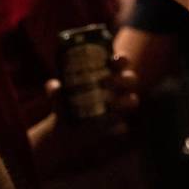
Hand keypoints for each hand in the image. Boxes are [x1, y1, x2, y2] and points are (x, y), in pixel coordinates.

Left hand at [29, 57, 138, 176]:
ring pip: (133, 101)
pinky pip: (124, 126)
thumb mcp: (59, 95)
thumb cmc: (67, 102)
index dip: (122, 59)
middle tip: (105, 82)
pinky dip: (120, 126)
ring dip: (124, 101)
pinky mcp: (118, 125)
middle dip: (122, 79)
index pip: (123, 62)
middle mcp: (121, 88)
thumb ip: (55, 90)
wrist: (66, 129)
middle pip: (132, 79)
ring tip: (109, 105)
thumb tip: (55, 87)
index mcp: (111, 74)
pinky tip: (116, 127)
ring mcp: (121, 107)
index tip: (112, 59)